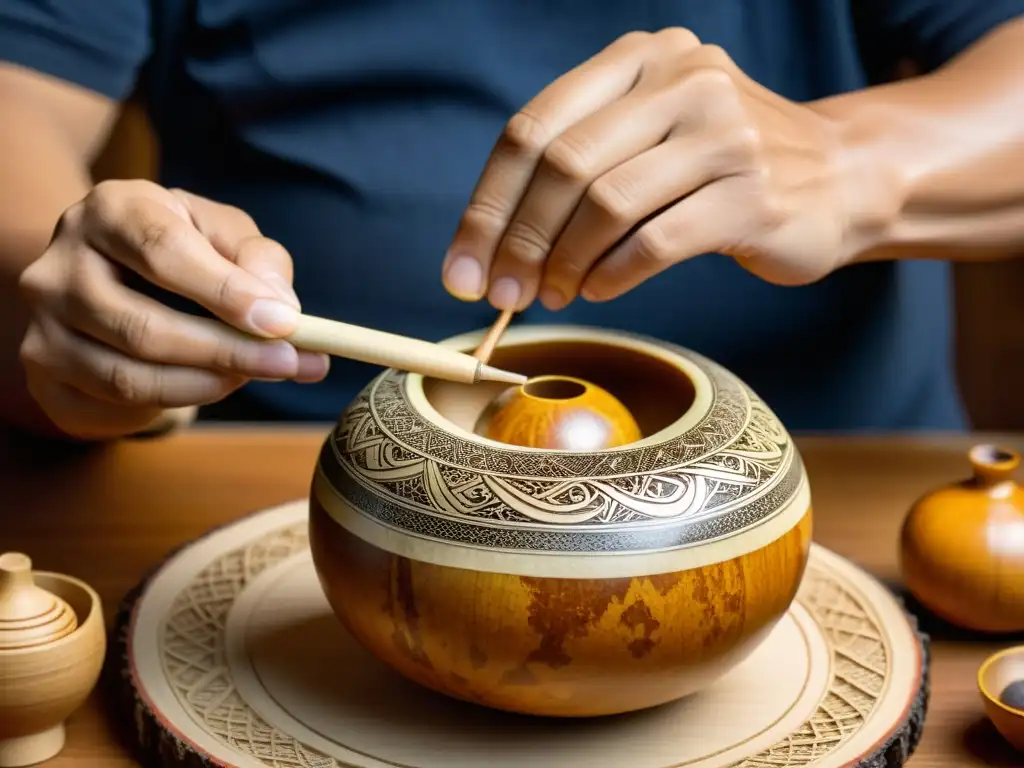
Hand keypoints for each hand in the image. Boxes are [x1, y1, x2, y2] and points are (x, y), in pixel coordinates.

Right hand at [18, 180, 327, 439]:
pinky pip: (115, 404)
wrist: (108, 275)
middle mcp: (59, 266)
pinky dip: (176, 401)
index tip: (282, 323)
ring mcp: (44, 325)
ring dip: (207, 383)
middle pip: (143, 327)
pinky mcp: (46, 373)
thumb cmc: (179, 248)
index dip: (225, 292)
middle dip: (228, 352)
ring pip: (128, 376)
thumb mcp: (222, 233)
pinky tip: (213, 384)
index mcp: (109, 211)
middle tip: (289, 363)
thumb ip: (258, 260)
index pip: (163, 250)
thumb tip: (283, 309)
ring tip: (257, 373)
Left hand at [442, 28, 884, 309]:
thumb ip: (581, 162)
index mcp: (640, 59)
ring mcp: (723, 133)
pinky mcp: (752, 192)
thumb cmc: (722, 167)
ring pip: (606, 206)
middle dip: (516, 243)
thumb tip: (491, 245)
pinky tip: (597, 290)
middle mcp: (682, 80)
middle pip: (562, 167)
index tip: (461, 270)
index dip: (487, 206)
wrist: (840, 176)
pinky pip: (656, 242)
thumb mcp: (650, 135)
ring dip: (562, 264)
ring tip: (550, 294)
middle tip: (499, 296)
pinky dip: (613, 276)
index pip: (533, 129)